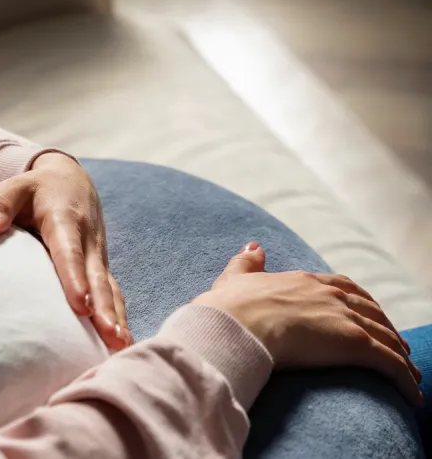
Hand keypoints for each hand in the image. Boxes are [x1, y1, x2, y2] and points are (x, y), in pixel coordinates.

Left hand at [0, 152, 129, 349]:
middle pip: (97, 277)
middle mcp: (87, 241)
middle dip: (104, 308)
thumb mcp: (14, 187)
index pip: (70, 253)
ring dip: (115, 316)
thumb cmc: (35, 189)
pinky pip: (111, 293)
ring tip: (120, 345)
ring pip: (109, 288)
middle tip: (110, 335)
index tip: (81, 305)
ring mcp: (97, 256)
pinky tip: (120, 342)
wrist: (70, 182)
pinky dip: (117, 315)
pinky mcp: (99, 268)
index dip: (75, 278)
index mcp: (65, 220)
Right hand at [195, 242, 422, 405]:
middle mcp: (329, 295)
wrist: (233, 325)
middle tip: (396, 344)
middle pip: (370, 309)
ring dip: (400, 354)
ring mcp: (344, 317)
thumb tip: (254, 246)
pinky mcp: (354, 344)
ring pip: (385, 336)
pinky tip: (412, 395)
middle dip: (386, 326)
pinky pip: (389, 363)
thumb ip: (246, 263)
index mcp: (303, 281)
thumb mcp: (235, 279)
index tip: (366, 313)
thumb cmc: (228, 308)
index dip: (358, 301)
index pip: (341, 287)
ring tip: (410, 373)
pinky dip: (405, 378)